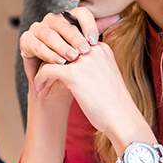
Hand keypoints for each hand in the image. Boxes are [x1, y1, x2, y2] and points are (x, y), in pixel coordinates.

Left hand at [18, 7, 128, 162]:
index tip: (54, 70)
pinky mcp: (74, 74)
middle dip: (49, 60)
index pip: (72, 42)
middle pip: (61, 46)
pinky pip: (47, 69)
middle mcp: (93, 49)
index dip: (61, 55)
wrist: (122, 120)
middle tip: (43, 76)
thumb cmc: (114, 105)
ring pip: (52, 56)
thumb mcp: (105, 77)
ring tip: (41, 85)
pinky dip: (40, 80)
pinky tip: (40, 91)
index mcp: (102, 48)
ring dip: (43, 70)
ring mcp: (84, 60)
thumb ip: (92, 67)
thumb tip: (73, 69)